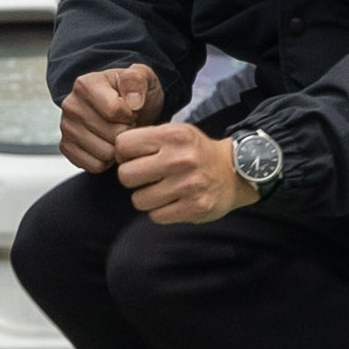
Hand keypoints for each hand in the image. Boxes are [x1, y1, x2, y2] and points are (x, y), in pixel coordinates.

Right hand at [58, 63, 165, 173]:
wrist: (123, 108)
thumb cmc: (133, 94)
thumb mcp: (143, 78)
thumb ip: (137, 81)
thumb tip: (133, 102)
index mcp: (86, 84)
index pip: (113, 110)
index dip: (130, 115)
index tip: (132, 110)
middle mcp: (71, 105)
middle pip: (111, 134)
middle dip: (126, 132)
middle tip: (126, 124)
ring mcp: (66, 128)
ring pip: (105, 153)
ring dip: (118, 148)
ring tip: (118, 133)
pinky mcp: (66, 148)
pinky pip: (94, 166)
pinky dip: (107, 161)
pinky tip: (109, 144)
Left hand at [107, 117, 257, 228]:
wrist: (234, 171)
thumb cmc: (195, 151)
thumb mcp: (175, 132)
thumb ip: (145, 138)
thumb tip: (114, 152)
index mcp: (172, 136)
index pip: (122, 145)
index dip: (124, 154)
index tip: (135, 158)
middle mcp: (180, 159)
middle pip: (125, 175)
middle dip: (131, 178)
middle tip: (146, 177)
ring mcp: (188, 185)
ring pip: (138, 200)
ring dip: (146, 197)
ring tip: (161, 190)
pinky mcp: (195, 208)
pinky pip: (156, 216)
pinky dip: (160, 211)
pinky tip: (172, 201)